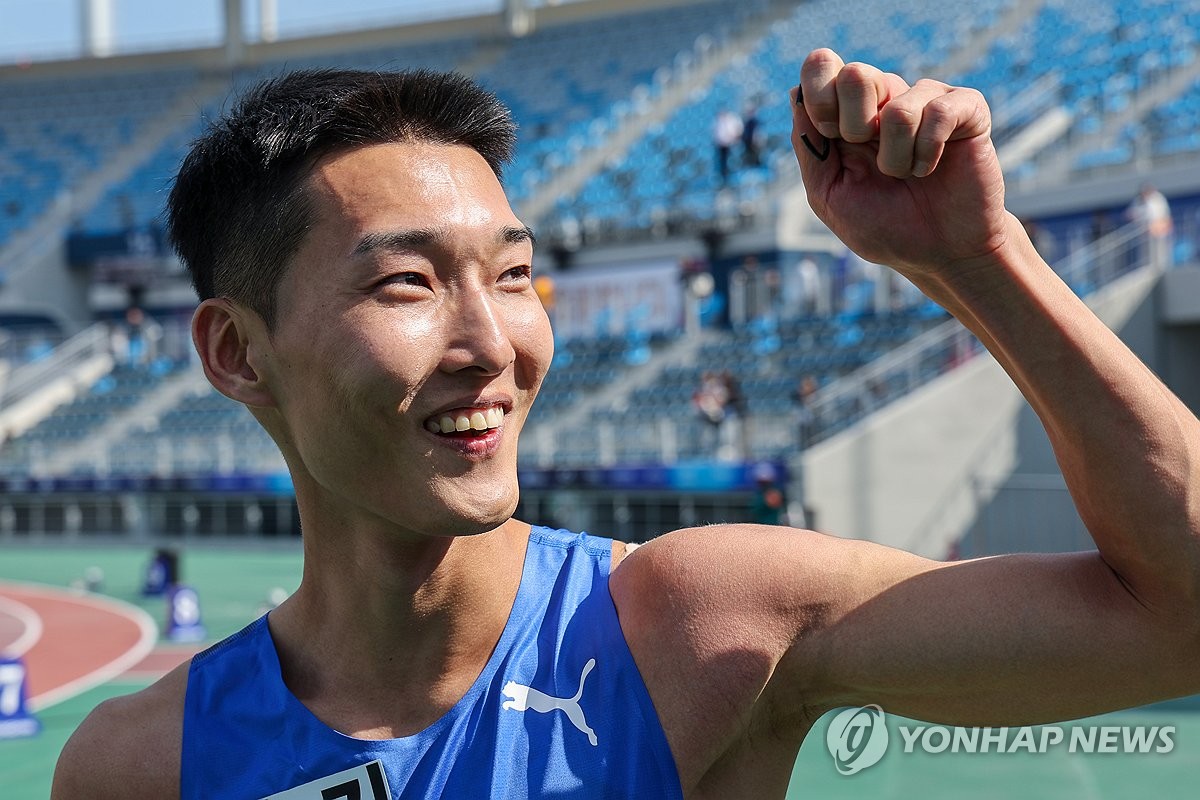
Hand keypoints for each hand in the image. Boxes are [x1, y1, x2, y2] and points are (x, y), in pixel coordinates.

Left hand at [792, 49, 1010, 279]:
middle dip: (856, 128)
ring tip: (906, 175)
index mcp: (846, 111)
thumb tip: (795, 93)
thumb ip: (810, 148)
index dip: (819, 99)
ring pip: (896, 110)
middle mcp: (884, 96)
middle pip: (856, 73)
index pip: (821, 65)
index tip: (832, 136)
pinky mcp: (966, 107)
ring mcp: (925, 98)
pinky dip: (927, 154)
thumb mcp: (829, 196)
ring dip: (896, 159)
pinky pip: (937, 113)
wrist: (938, 253)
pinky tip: (931, 168)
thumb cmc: (884, 226)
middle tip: (873, 160)